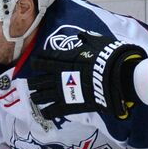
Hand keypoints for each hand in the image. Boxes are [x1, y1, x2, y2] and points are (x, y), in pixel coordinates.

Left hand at [26, 32, 146, 120]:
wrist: (116, 76)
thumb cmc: (106, 57)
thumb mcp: (96, 41)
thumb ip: (86, 39)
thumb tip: (82, 36)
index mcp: (63, 59)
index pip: (42, 60)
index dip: (36, 62)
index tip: (35, 63)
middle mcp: (58, 76)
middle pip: (38, 80)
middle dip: (33, 82)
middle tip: (32, 83)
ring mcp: (62, 91)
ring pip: (42, 95)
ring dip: (36, 96)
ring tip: (34, 97)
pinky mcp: (70, 105)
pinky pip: (54, 110)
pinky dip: (47, 112)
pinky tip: (44, 112)